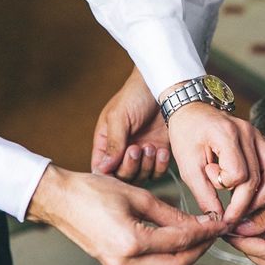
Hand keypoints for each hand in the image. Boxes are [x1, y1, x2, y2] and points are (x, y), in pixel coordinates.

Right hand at [27, 164, 226, 264]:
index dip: (205, 232)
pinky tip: (177, 240)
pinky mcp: (115, 264)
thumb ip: (170, 214)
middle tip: (214, 232)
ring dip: (186, 255)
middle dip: (200, 249)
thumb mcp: (137, 195)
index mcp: (131, 243)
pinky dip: (168, 256)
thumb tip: (198, 223)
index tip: (220, 222)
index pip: (181, 241)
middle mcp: (125, 262)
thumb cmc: (92, 190)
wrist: (59, 200)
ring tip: (200, 236)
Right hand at [92, 67, 170, 182]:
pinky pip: (158, 172)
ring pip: (140, 177)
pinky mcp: (159, 153)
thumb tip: (103, 168)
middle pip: (121, 177)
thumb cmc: (135, 95)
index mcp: (106, 142)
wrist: (164, 87)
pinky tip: (162, 150)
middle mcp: (122, 151)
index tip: (116, 168)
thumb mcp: (118, 117)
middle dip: (129, 166)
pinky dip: (160, 166)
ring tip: (150, 146)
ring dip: (146, 166)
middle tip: (136, 148)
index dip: (108, 175)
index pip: (101, 169)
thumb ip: (113, 143)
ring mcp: (141, 153)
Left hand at [166, 101, 264, 224]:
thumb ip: (203, 193)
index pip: (238, 174)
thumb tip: (218, 218)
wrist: (193, 112)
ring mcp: (260, 135)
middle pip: (259, 177)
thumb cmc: (187, 136)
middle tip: (232, 217)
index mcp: (226, 134)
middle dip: (246, 204)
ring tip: (247, 207)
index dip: (225, 188)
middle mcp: (248, 132)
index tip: (210, 183)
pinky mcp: (264, 141)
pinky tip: (260, 192)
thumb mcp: (187, 166)